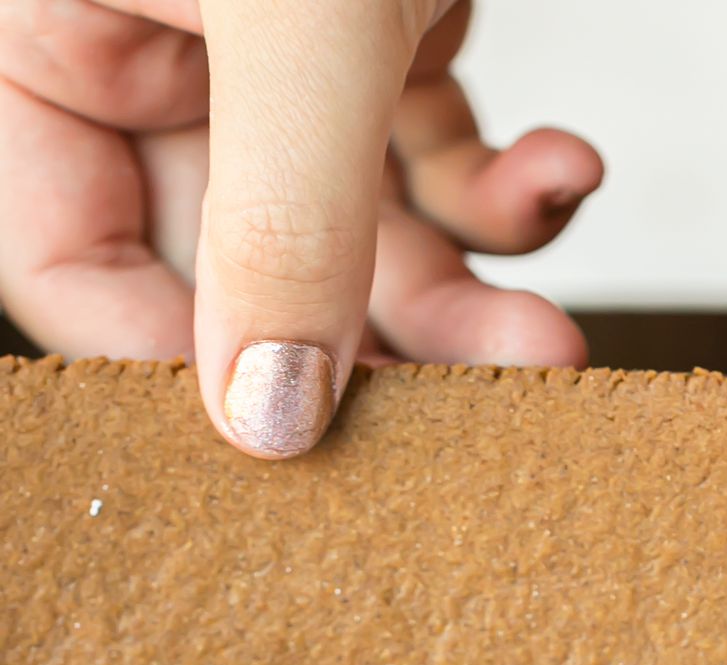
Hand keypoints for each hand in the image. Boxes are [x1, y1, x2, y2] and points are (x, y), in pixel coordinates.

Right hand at [0, 0, 601, 457]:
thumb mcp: (293, 19)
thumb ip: (281, 210)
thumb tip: (270, 411)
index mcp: (50, 41)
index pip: (73, 264)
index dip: (186, 371)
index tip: (301, 450)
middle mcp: (158, 62)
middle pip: (251, 273)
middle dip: (386, 342)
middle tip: (481, 409)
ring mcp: (275, 63)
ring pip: (365, 233)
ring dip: (471, 286)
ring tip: (551, 337)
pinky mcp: (380, 41)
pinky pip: (436, 152)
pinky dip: (508, 182)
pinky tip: (566, 170)